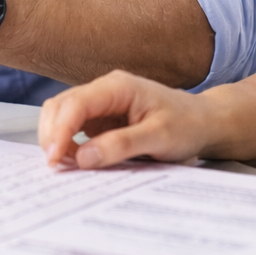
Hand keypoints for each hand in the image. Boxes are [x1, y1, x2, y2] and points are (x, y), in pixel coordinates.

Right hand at [37, 69, 219, 168]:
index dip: (59, 130)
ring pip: (62, 116)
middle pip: (60, 106)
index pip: (76, 103)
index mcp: (118, 87)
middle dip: (52, 135)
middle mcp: (104, 91)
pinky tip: (75, 162)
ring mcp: (100, 104)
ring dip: (57, 140)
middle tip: (55, 167)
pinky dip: (67, 145)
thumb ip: (121, 145)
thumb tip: (83, 157)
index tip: (55, 159)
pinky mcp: (100, 119)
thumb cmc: (186, 124)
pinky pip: (74, 129)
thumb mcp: (159, 136)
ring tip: (64, 166)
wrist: (203, 122)